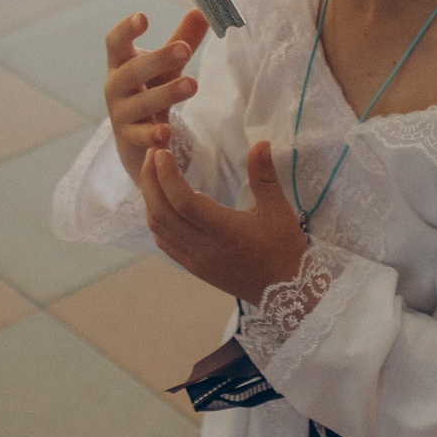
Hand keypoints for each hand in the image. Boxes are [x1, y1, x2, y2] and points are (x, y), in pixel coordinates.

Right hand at [105, 8, 208, 178]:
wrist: (136, 136)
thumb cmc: (150, 88)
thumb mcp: (167, 65)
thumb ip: (183, 38)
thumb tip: (203, 11)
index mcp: (121, 63)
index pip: (115, 43)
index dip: (126, 30)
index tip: (143, 17)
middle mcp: (116, 86)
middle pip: (132, 71)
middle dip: (158, 59)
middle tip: (185, 48)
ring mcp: (121, 113)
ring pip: (141, 103)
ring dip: (166, 93)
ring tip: (192, 84)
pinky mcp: (129, 138)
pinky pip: (140, 136)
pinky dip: (152, 135)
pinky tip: (166, 133)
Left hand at [139, 140, 311, 303]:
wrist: (285, 293)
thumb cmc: (284, 249)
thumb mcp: (279, 210)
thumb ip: (264, 176)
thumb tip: (261, 143)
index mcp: (225, 231)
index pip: (184, 202)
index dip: (167, 176)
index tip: (161, 152)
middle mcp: (204, 248)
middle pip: (162, 213)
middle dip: (151, 181)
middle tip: (152, 154)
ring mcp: (195, 260)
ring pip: (159, 228)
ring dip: (150, 199)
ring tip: (153, 174)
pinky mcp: (193, 268)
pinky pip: (164, 242)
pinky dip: (156, 220)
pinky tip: (161, 203)